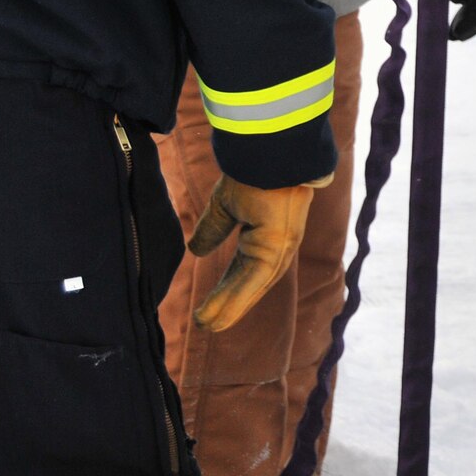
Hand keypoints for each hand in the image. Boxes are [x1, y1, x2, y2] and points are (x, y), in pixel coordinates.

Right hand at [187, 173, 330, 331]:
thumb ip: (212, 230)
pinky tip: (221, 317)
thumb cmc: (251, 170)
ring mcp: (281, 244)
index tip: (211, 306)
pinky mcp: (279, 244)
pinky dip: (238, 300)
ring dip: (231, 307)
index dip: (228, 289)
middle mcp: (277, 242)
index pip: (245, 269)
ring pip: (253, 286)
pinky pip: (257, 279)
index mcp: (265, 232)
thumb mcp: (224, 205)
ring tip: (209, 325)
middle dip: (230, 304)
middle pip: (250, 282)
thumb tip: (195, 252)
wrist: (268, 149)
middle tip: (208, 324)